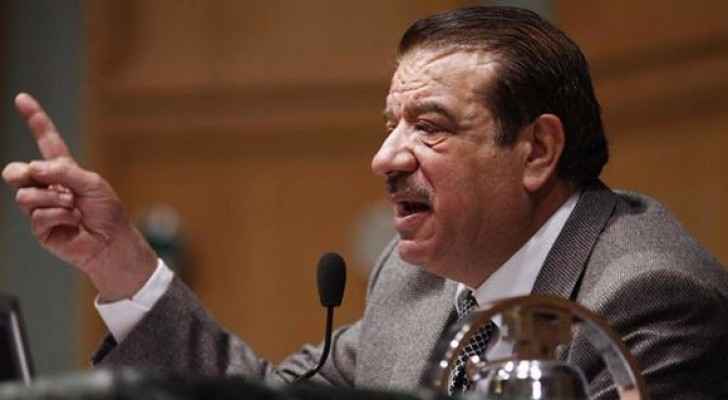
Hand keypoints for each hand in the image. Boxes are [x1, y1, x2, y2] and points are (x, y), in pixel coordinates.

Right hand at [2, 93, 156, 301]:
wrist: (112, 242)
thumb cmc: (108, 212)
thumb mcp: (92, 184)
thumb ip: (64, 172)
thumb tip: (33, 169)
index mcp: (64, 171)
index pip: (47, 141)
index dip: (36, 120)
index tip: (22, 98)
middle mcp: (49, 187)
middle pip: (18, 171)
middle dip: (22, 173)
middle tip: (34, 178)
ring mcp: (41, 208)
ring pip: (25, 195)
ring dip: (53, 199)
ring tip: (73, 207)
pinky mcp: (40, 228)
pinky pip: (38, 214)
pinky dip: (58, 216)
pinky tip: (72, 222)